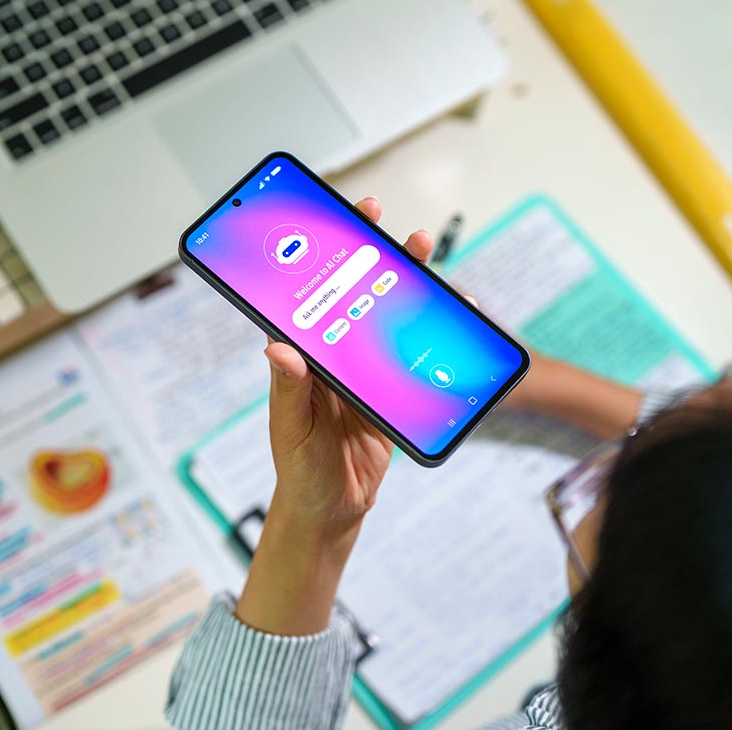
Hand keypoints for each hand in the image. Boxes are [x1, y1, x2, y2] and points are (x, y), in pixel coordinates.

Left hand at [263, 196, 434, 529]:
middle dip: (374, 258)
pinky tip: (452, 315)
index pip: (311, 297)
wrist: (332, 510)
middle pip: (355, 297)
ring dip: (407, 289)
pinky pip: (412, 355)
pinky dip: (433, 334)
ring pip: (387, 320)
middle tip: (391, 227)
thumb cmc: (299, 469)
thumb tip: (279, 346)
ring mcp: (363, 373)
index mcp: (302, 358)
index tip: (341, 220)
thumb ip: (290, 389)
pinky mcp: (389, 393)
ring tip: (425, 255)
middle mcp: (332, 357)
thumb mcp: (292, 429)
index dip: (326, 256)